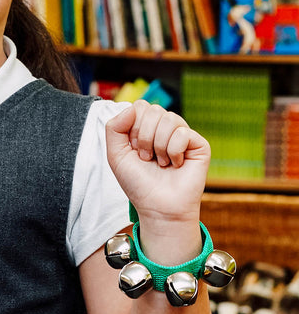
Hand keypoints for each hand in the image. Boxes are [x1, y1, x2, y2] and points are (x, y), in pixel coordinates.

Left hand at [105, 100, 209, 223]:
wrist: (158, 206)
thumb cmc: (138, 183)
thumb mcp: (116, 154)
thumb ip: (114, 127)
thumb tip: (132, 107)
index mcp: (146, 127)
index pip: (139, 106)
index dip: (132, 127)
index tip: (134, 149)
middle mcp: (164, 128)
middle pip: (152, 109)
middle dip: (144, 137)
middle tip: (146, 158)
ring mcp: (182, 134)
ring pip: (168, 119)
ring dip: (158, 146)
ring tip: (160, 162)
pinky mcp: (199, 144)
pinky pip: (183, 133)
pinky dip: (173, 151)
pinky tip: (176, 164)